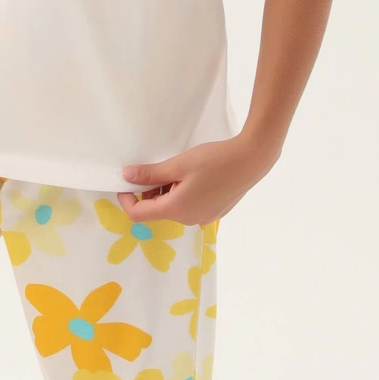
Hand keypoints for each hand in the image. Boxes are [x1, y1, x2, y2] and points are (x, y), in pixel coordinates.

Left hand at [116, 132, 281, 225]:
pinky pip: (191, 206)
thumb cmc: (215, 160)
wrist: (251, 160)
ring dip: (170, 191)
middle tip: (164, 168)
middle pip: (158, 209)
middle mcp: (189, 219)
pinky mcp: (215, 212)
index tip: (127, 182)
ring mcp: (204, 217)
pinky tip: (198, 176)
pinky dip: (185, 193)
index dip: (127, 199)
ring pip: (175, 207)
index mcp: (176, 209)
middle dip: (153, 190)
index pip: (138, 214)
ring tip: (184, 170)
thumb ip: (151, 174)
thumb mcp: (178, 164)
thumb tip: (127, 176)